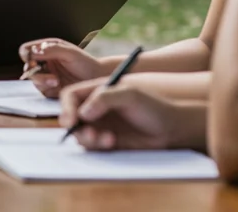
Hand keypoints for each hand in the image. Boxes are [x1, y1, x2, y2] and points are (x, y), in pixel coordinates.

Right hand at [19, 38, 110, 97]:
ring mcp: (46, 76)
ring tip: (55, 81)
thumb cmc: (86, 63)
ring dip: (42, 80)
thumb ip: (51, 50)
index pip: (27, 49)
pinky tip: (57, 86)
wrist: (98, 80)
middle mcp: (44, 62)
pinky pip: (40, 90)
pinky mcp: (49, 89)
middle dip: (34, 70)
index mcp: (46, 49)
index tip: (31, 59)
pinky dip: (46, 88)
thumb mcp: (70, 52)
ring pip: (33, 79)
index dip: (26, 54)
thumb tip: (33, 52)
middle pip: (27, 66)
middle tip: (44, 72)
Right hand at [60, 76, 183, 150]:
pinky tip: (112, 141)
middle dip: (76, 128)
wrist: (171, 127)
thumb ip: (104, 98)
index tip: (71, 119)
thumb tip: (82, 113)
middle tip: (89, 134)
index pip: (70, 96)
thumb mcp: (130, 95)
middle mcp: (95, 108)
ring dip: (88, 138)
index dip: (66, 107)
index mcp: (96, 91)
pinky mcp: (106, 141)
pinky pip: (92, 147)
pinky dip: (98, 146)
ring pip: (80, 134)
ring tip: (107, 138)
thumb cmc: (152, 106)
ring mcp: (100, 125)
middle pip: (71, 117)